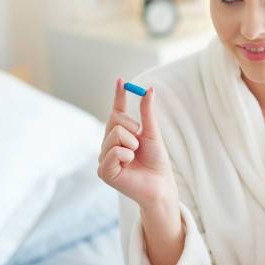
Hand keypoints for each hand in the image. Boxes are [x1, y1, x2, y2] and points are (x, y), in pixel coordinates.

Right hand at [97, 77, 177, 209]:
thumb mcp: (153, 133)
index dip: (118, 95)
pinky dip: (126, 155)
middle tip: (139, 143)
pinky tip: (129, 164)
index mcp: (120, 135)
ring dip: (131, 144)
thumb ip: (147, 113)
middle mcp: (109, 144)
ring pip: (115, 135)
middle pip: (115, 120)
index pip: (116, 111)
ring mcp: (104, 158)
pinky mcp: (103, 171)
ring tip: (135, 156)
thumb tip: (149, 90)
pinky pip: (113, 151)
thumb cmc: (156, 162)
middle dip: (132, 128)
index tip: (120, 79)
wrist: (160, 185)